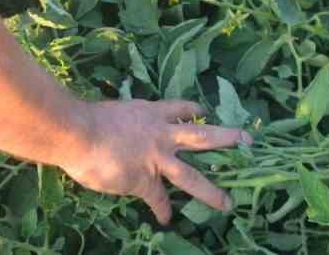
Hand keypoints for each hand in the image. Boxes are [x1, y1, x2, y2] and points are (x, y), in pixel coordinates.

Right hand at [61, 99, 250, 223]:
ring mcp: (157, 158)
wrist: (79, 133)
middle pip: (203, 137)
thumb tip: (119, 133)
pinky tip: (167, 219)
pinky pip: (158, 199)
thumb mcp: (113, 113)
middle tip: (249, 141)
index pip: (179, 108)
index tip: (204, 112)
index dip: (194, 110)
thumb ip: (123, 124)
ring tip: (228, 203)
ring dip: (212, 191)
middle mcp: (161, 134)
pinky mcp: (145, 180)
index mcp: (151, 113)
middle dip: (227, 139)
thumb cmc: (88, 120)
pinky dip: (162, 209)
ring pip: (192, 175)